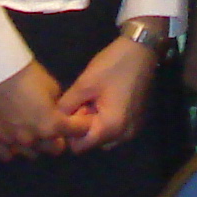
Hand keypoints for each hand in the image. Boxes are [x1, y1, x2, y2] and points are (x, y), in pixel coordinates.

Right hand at [0, 60, 76, 160]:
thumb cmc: (27, 75)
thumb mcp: (52, 87)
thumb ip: (58, 106)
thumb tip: (57, 113)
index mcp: (52, 125)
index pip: (77, 132)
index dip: (81, 125)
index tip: (80, 120)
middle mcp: (34, 140)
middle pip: (55, 149)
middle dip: (58, 138)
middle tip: (54, 126)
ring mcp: (13, 142)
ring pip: (32, 154)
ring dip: (36, 144)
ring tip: (32, 131)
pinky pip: (7, 155)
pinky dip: (13, 148)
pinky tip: (13, 137)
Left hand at [57, 28, 160, 151]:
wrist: (142, 49)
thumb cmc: (113, 65)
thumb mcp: (84, 84)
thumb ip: (66, 106)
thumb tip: (54, 119)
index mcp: (111, 128)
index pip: (79, 147)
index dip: (70, 132)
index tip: (72, 111)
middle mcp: (124, 135)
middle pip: (92, 142)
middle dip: (83, 126)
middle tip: (83, 102)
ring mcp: (132, 128)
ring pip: (103, 136)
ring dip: (94, 123)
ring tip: (94, 100)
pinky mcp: (136, 120)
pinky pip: (115, 129)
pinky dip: (106, 119)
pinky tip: (106, 99)